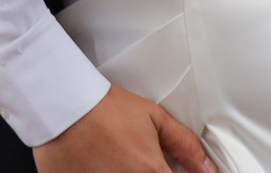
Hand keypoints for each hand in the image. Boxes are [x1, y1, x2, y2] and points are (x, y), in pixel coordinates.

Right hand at [33, 84, 214, 172]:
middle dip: (145, 170)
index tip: (162, 167)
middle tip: (134, 158)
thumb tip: (207, 168)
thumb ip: (185, 145)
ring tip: (114, 158)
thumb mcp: (153, 117)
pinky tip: (99, 163)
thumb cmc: (104, 108)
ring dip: (124, 172)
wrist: (62, 104)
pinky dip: (103, 172)